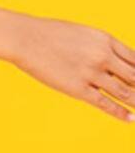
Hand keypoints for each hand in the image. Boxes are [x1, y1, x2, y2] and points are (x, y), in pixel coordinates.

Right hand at [13, 17, 134, 122]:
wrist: (27, 39)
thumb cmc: (50, 34)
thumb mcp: (83, 34)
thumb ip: (100, 46)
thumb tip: (110, 58)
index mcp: (107, 40)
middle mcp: (104, 56)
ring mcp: (92, 73)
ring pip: (125, 91)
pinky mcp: (78, 88)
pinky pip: (105, 103)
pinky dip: (120, 112)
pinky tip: (131, 118)